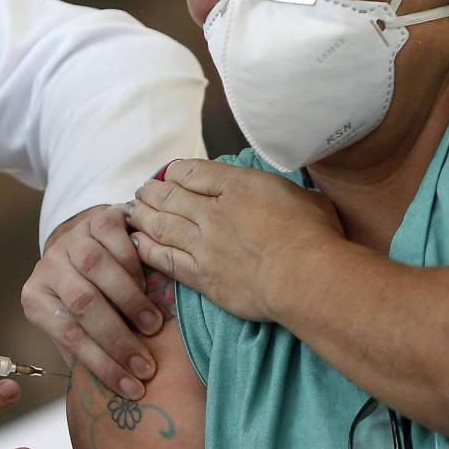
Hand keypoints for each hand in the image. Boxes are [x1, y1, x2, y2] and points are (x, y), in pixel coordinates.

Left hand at [21, 206, 164, 399]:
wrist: (87, 241)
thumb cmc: (86, 295)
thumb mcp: (76, 322)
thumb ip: (84, 348)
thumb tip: (110, 393)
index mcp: (35, 298)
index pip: (69, 335)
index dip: (101, 364)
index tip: (132, 389)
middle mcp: (48, 266)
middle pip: (82, 304)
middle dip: (117, 339)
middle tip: (147, 366)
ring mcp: (72, 240)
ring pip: (98, 269)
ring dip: (130, 302)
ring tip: (154, 327)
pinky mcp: (97, 219)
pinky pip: (117, 243)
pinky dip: (135, 267)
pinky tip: (149, 287)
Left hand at [127, 159, 343, 321]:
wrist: (305, 277)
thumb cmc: (314, 235)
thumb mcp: (302, 196)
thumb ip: (278, 192)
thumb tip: (276, 191)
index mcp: (238, 186)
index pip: (194, 171)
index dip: (177, 171)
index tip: (170, 173)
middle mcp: (213, 212)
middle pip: (170, 196)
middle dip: (152, 191)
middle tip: (143, 190)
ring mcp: (204, 245)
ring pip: (161, 225)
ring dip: (143, 216)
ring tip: (133, 211)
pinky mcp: (202, 276)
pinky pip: (164, 259)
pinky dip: (146, 249)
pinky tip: (136, 243)